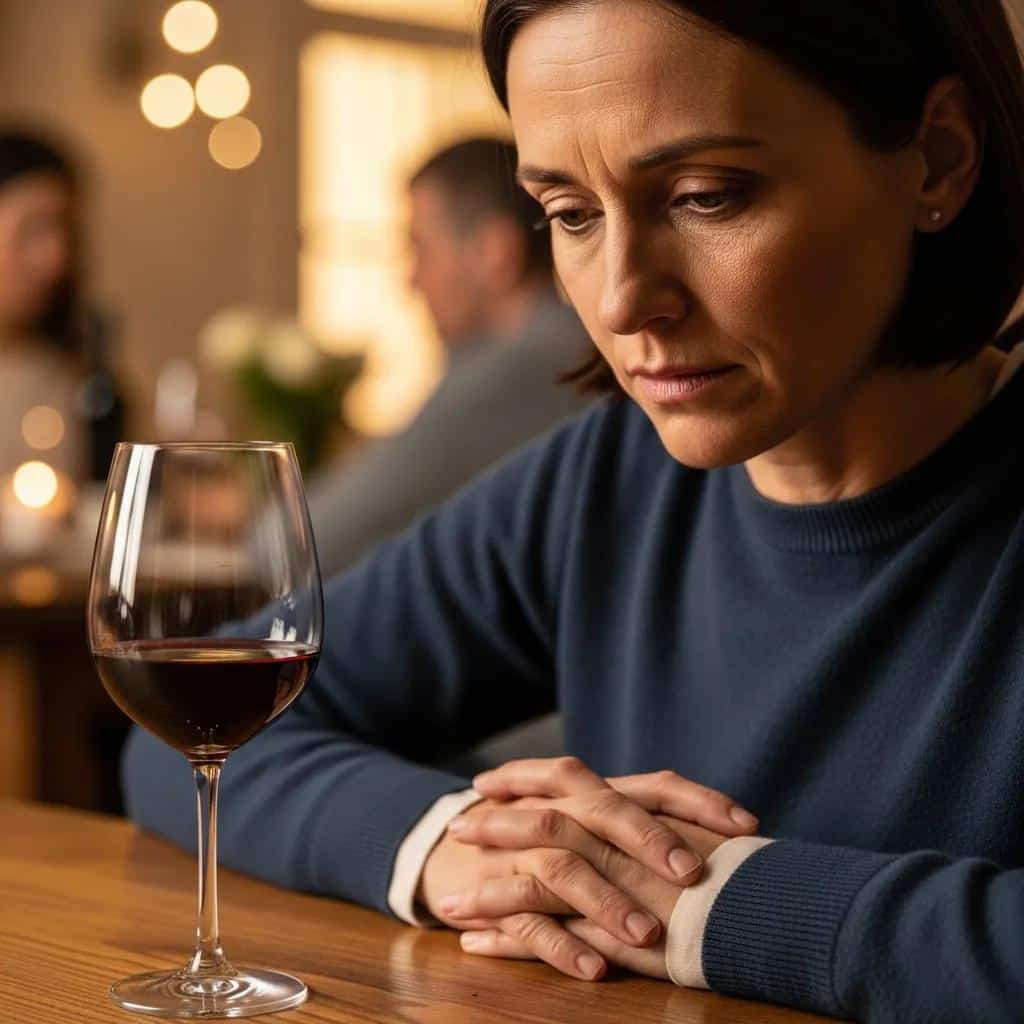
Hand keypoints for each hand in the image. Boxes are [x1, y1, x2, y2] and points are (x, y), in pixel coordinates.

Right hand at [422, 758, 756, 979]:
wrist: (457, 844)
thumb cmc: (549, 836)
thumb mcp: (593, 822)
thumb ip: (649, 827)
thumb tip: (737, 851)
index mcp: (595, 792)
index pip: (653, 785)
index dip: (698, 801)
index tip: (746, 826)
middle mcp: (562, 809)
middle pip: (602, 811)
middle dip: (648, 839)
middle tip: (692, 873)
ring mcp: (525, 847)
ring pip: (564, 865)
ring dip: (606, 900)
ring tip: (647, 936)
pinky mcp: (497, 889)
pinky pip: (528, 918)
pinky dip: (560, 945)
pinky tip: (594, 970)